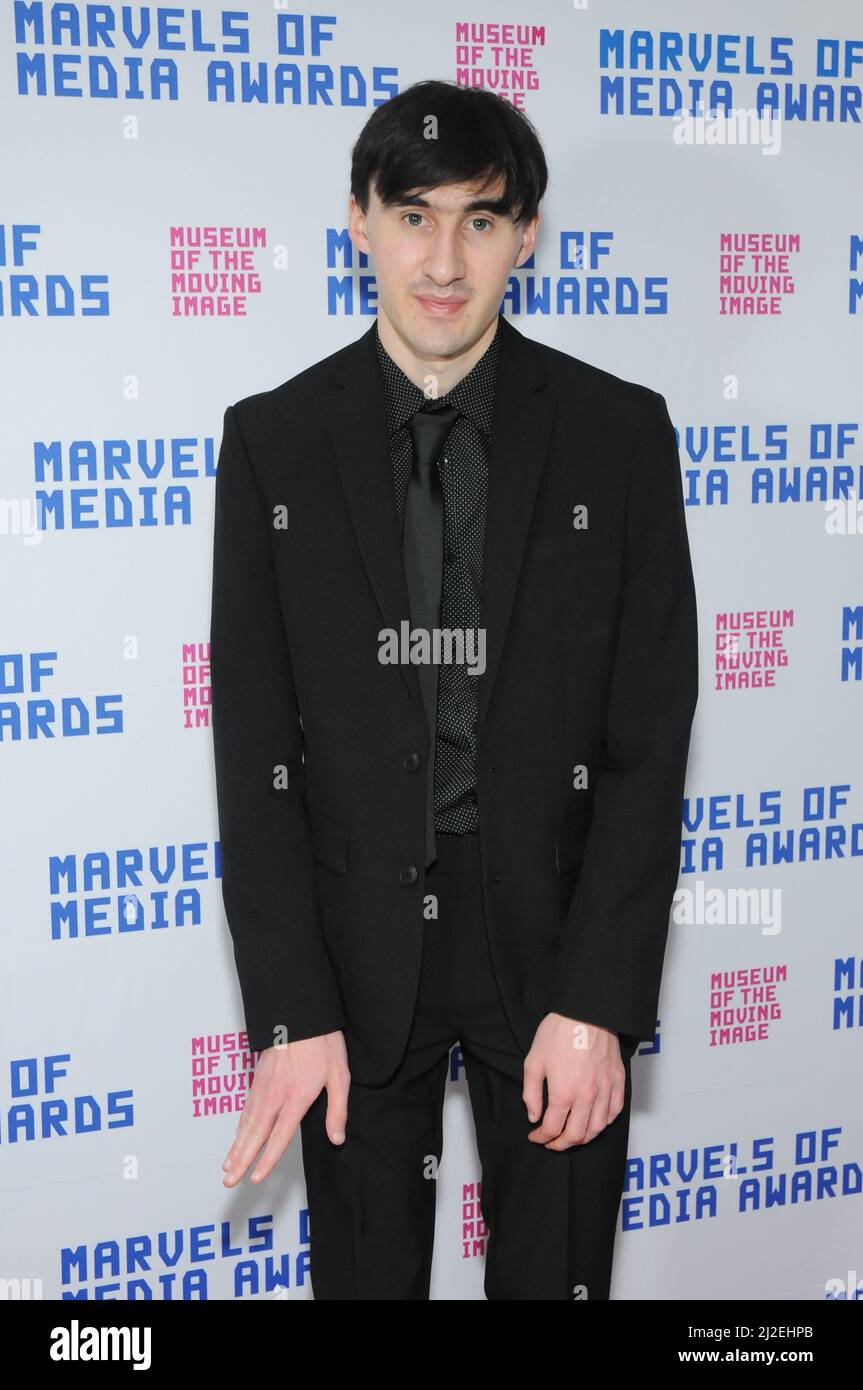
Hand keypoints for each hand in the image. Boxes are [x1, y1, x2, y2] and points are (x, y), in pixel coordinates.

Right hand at [222, 1031, 348, 1185]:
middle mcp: (275, 1096)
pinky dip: (239, 1125)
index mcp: (296, 1098)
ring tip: (228, 1166)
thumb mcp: (340, 1076)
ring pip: (246, 1122)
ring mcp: (263, 1086)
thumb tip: (337, 1138)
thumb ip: (337, 1110)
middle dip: (241, 1160)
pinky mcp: (258, 1077)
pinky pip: (246, 1107)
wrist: (301, 1014)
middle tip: (229, 1180)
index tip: (256, 1178)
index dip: (267, 1160)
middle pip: (255, 1135)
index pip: (278, 1137)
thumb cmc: (322, 1043)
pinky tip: (237, 1135)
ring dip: (236, 1146)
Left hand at [523, 1013, 624, 1151]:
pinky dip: (604, 1123)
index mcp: (563, 1093)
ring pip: (597, 1128)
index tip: (535, 1135)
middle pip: (576, 1135)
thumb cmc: (558, 1033)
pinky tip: (595, 1121)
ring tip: (572, 1136)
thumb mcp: (533, 1061)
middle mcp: (587, 1097)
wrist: (586, 1011)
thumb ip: (531, 1093)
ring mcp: (605, 1089)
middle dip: (561, 1144)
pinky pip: (615, 1111)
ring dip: (583, 1138)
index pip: (552, 1128)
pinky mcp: (618, 1080)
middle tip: (551, 1142)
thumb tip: (534, 1116)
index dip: (541, 1137)